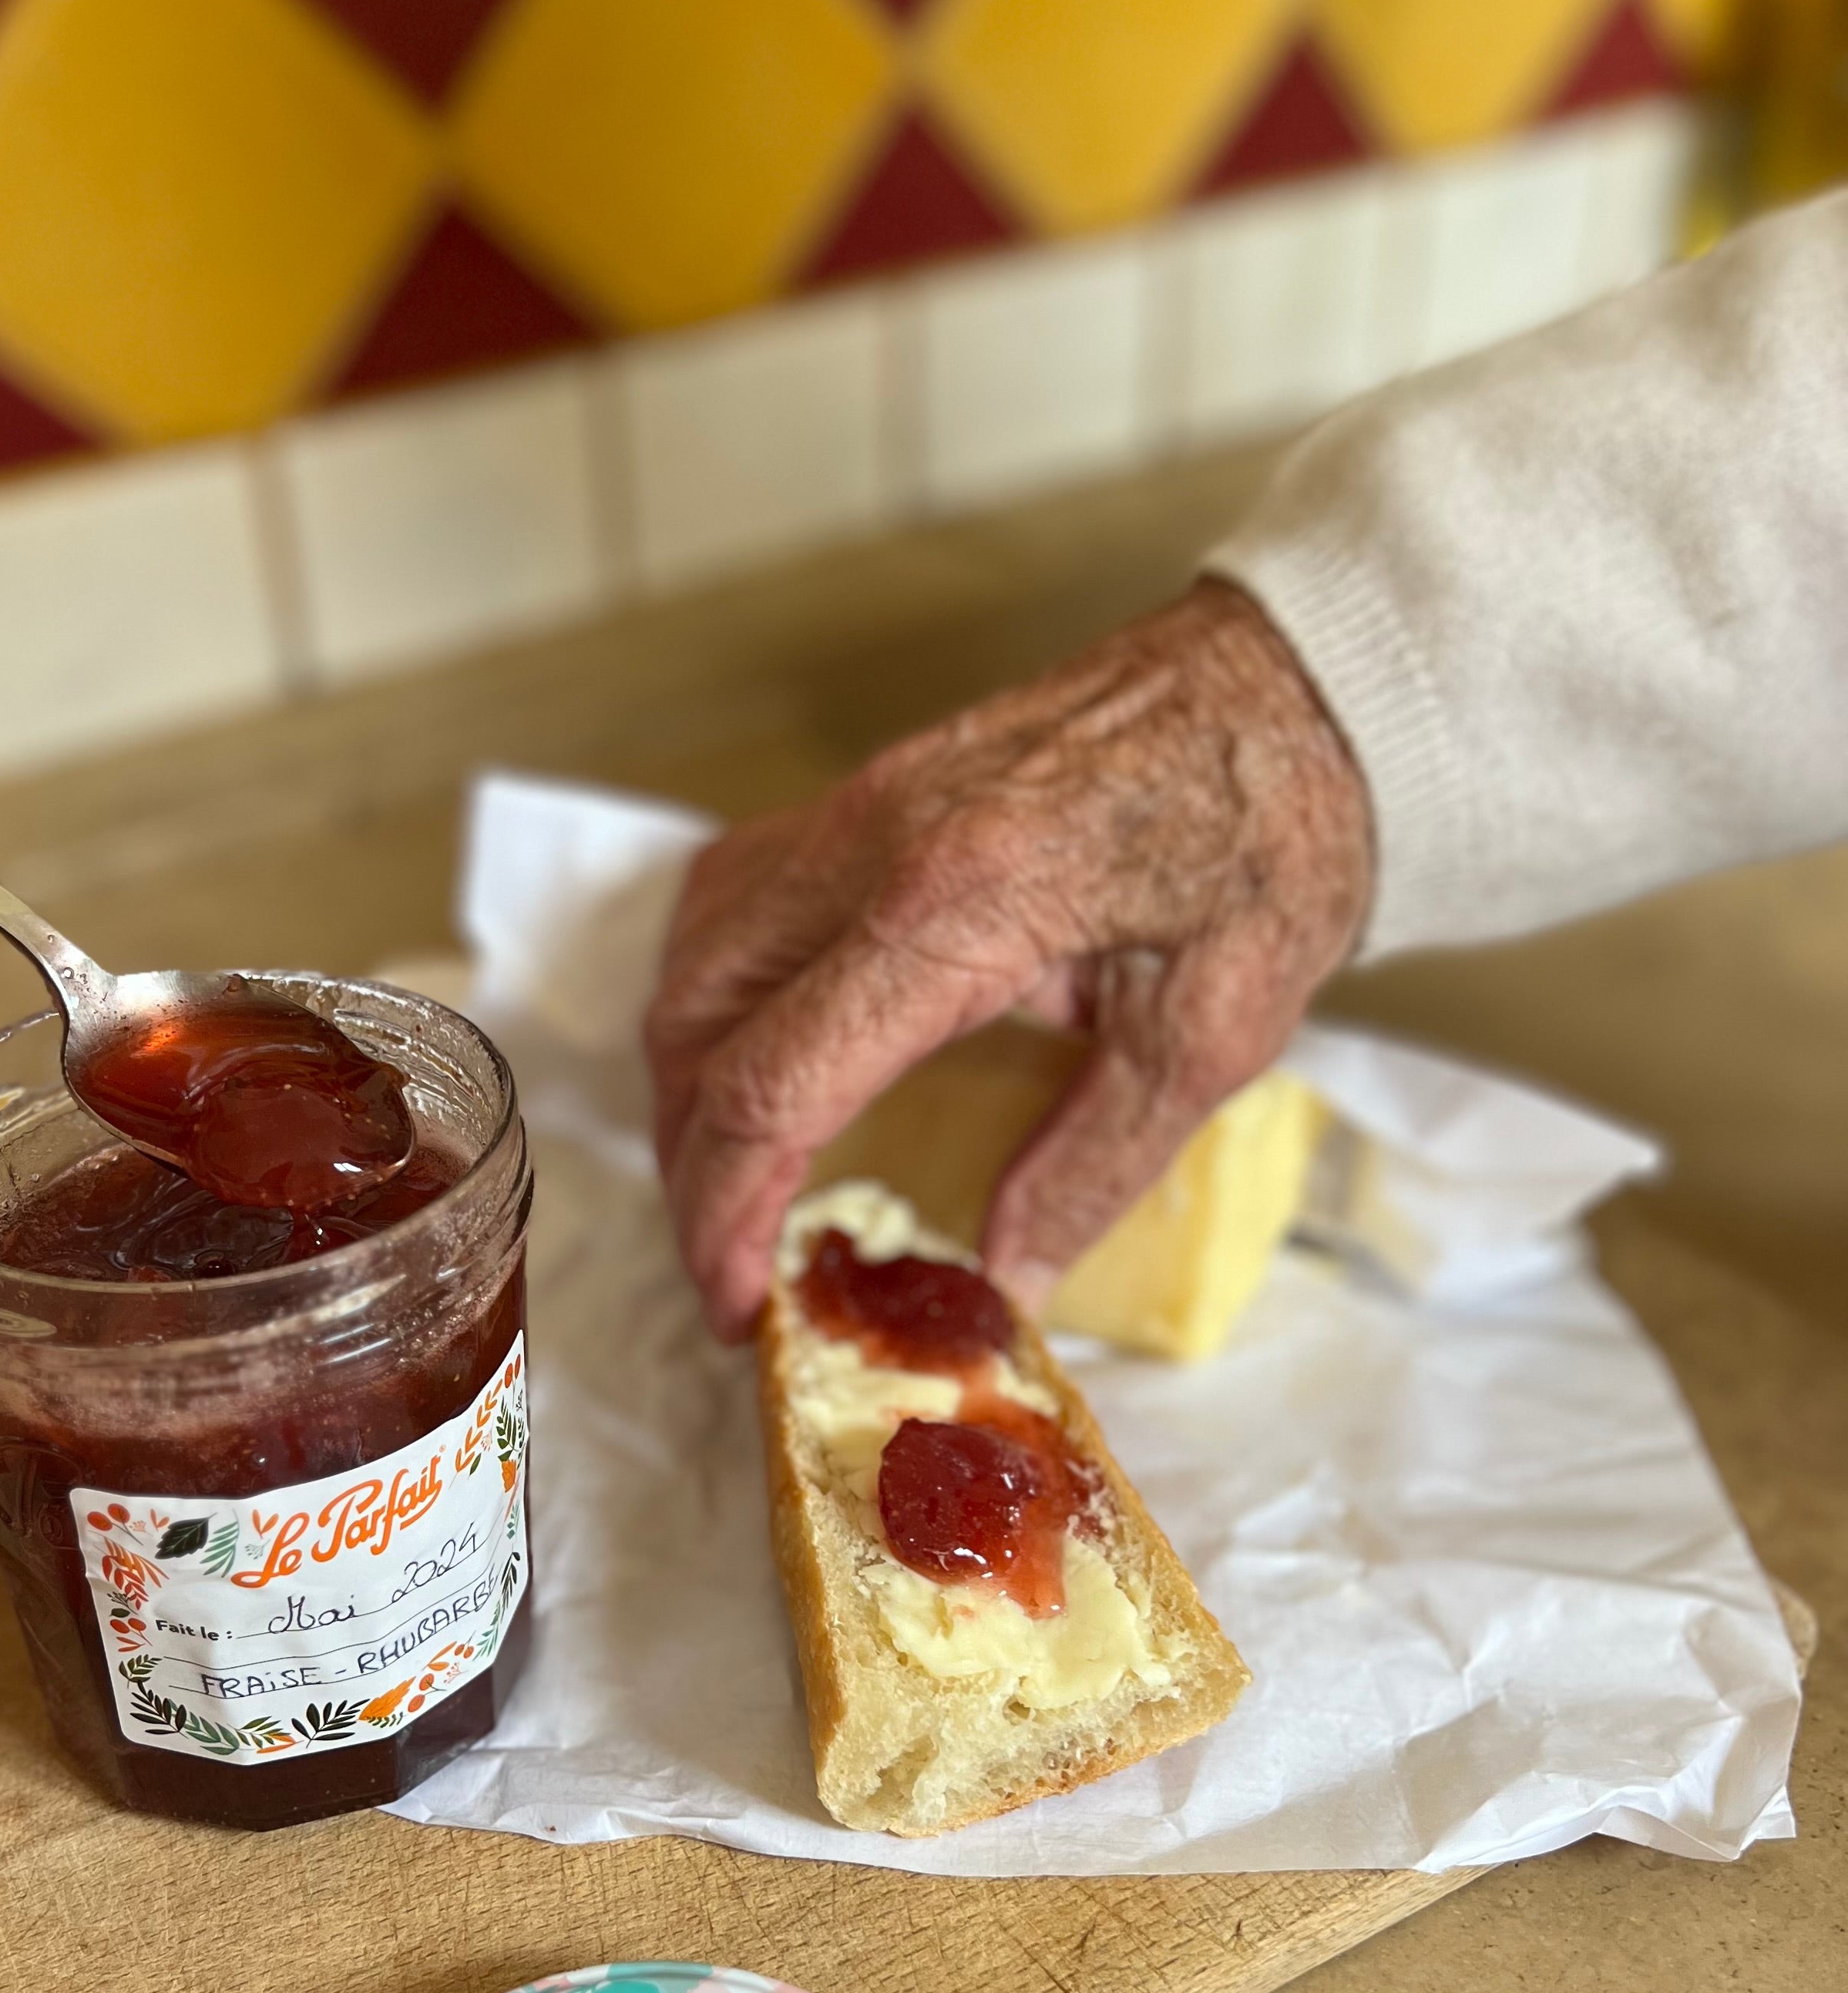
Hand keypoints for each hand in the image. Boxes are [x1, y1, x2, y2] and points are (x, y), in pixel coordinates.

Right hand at [646, 578, 1373, 1339]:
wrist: (1303, 684)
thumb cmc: (1275, 836)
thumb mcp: (1207, 1036)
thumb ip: (1090, 1170)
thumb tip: (1002, 1282)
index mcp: (953, 910)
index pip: (772, 1086)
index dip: (728, 1217)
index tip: (745, 1307)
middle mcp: (871, 844)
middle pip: (695, 1026)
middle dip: (691, 1168)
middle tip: (741, 1268)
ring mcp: (857, 804)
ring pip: (693, 958)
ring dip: (689, 1084)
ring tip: (743, 1181)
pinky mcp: (868, 791)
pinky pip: (733, 900)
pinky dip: (717, 997)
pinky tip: (763, 1056)